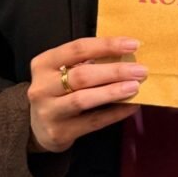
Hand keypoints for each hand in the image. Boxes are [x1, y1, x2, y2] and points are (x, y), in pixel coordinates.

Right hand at [27, 36, 145, 152]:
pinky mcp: (59, 132)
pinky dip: (114, 113)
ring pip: (84, 99)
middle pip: (82, 75)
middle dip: (114, 71)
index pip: (78, 49)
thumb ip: (87, 62)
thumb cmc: (58, 90)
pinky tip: (131, 106)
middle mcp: (42, 87)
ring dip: (112, 92)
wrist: (37, 127)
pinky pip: (92, 122)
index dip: (106, 45)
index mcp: (44, 63)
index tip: (132, 44)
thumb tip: (126, 55)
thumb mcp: (62, 71)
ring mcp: (49, 111)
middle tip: (140, 70)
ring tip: (135, 86)